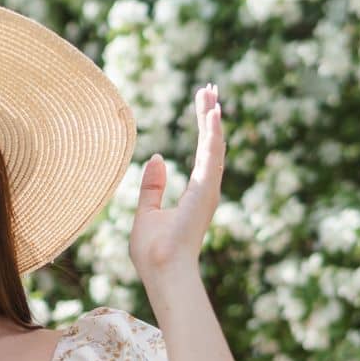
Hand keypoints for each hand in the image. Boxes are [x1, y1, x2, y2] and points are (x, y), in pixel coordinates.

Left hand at [132, 83, 224, 274]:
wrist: (162, 271)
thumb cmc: (153, 251)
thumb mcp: (146, 214)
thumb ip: (152, 187)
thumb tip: (156, 159)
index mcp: (196, 193)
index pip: (201, 152)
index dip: (203, 127)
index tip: (203, 103)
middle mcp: (207, 188)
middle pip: (211, 144)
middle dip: (209, 115)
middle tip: (209, 89)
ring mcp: (208, 189)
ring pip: (213, 145)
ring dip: (212, 118)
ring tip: (211, 92)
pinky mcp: (206, 190)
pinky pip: (211, 155)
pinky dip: (212, 132)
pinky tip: (212, 111)